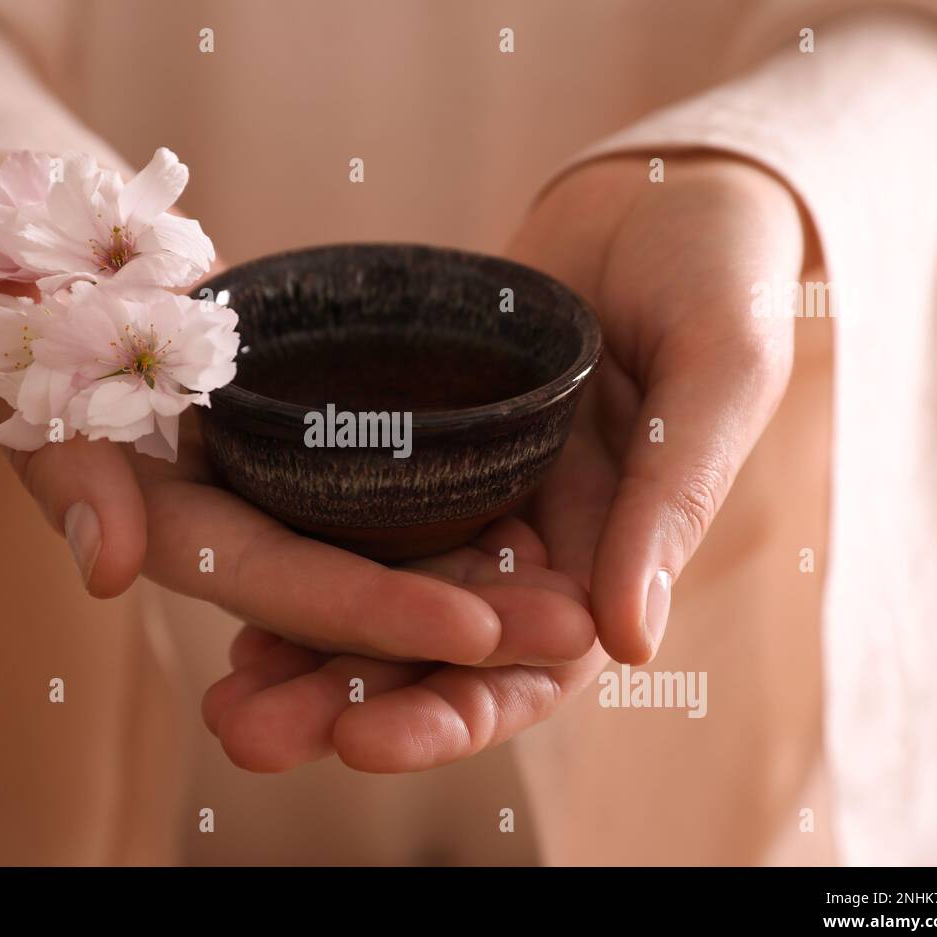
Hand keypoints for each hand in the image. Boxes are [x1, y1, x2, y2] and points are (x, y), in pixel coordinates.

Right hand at [0, 155, 592, 672]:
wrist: (54, 253)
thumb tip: (106, 570)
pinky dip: (459, 517)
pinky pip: (390, 494)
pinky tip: (542, 527)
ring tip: (585, 604)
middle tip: (577, 635)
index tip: (479, 630)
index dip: (375, 611)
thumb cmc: (34, 301)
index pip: (285, 583)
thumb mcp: (37, 368)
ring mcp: (277, 492)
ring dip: (482, 583)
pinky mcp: (308, 449)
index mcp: (176, 529)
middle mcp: (238, 528)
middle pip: (357, 591)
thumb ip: (70, 469)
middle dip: (460, 623)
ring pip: (388, 554)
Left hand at [204, 152, 807, 771]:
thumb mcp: (717, 373)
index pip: (525, 667)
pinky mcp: (416, 440)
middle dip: (341, 700)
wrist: (657, 195)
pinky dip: (294, 550)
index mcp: (606, 555)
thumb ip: (674, 498)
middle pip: (430, 649)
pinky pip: (348, 507)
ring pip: (375, 593)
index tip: (361, 741)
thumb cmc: (718, 274)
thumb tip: (632, 643)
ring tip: (219, 698)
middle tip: (243, 738)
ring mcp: (466, 494)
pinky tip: (225, 584)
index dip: (449, 711)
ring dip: (298, 647)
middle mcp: (526, 544)